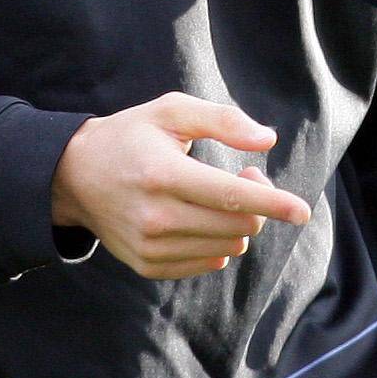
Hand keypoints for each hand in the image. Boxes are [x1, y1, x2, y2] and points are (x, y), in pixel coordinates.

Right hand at [52, 93, 311, 279]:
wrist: (74, 177)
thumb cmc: (131, 136)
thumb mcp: (171, 112)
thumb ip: (222, 120)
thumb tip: (267, 139)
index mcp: (163, 174)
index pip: (231, 196)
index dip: (273, 203)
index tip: (302, 211)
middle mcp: (155, 217)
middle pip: (237, 225)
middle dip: (258, 204)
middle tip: (246, 178)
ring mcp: (150, 246)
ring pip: (228, 246)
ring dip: (239, 223)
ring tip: (218, 196)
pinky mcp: (147, 266)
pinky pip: (209, 263)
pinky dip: (218, 243)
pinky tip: (200, 219)